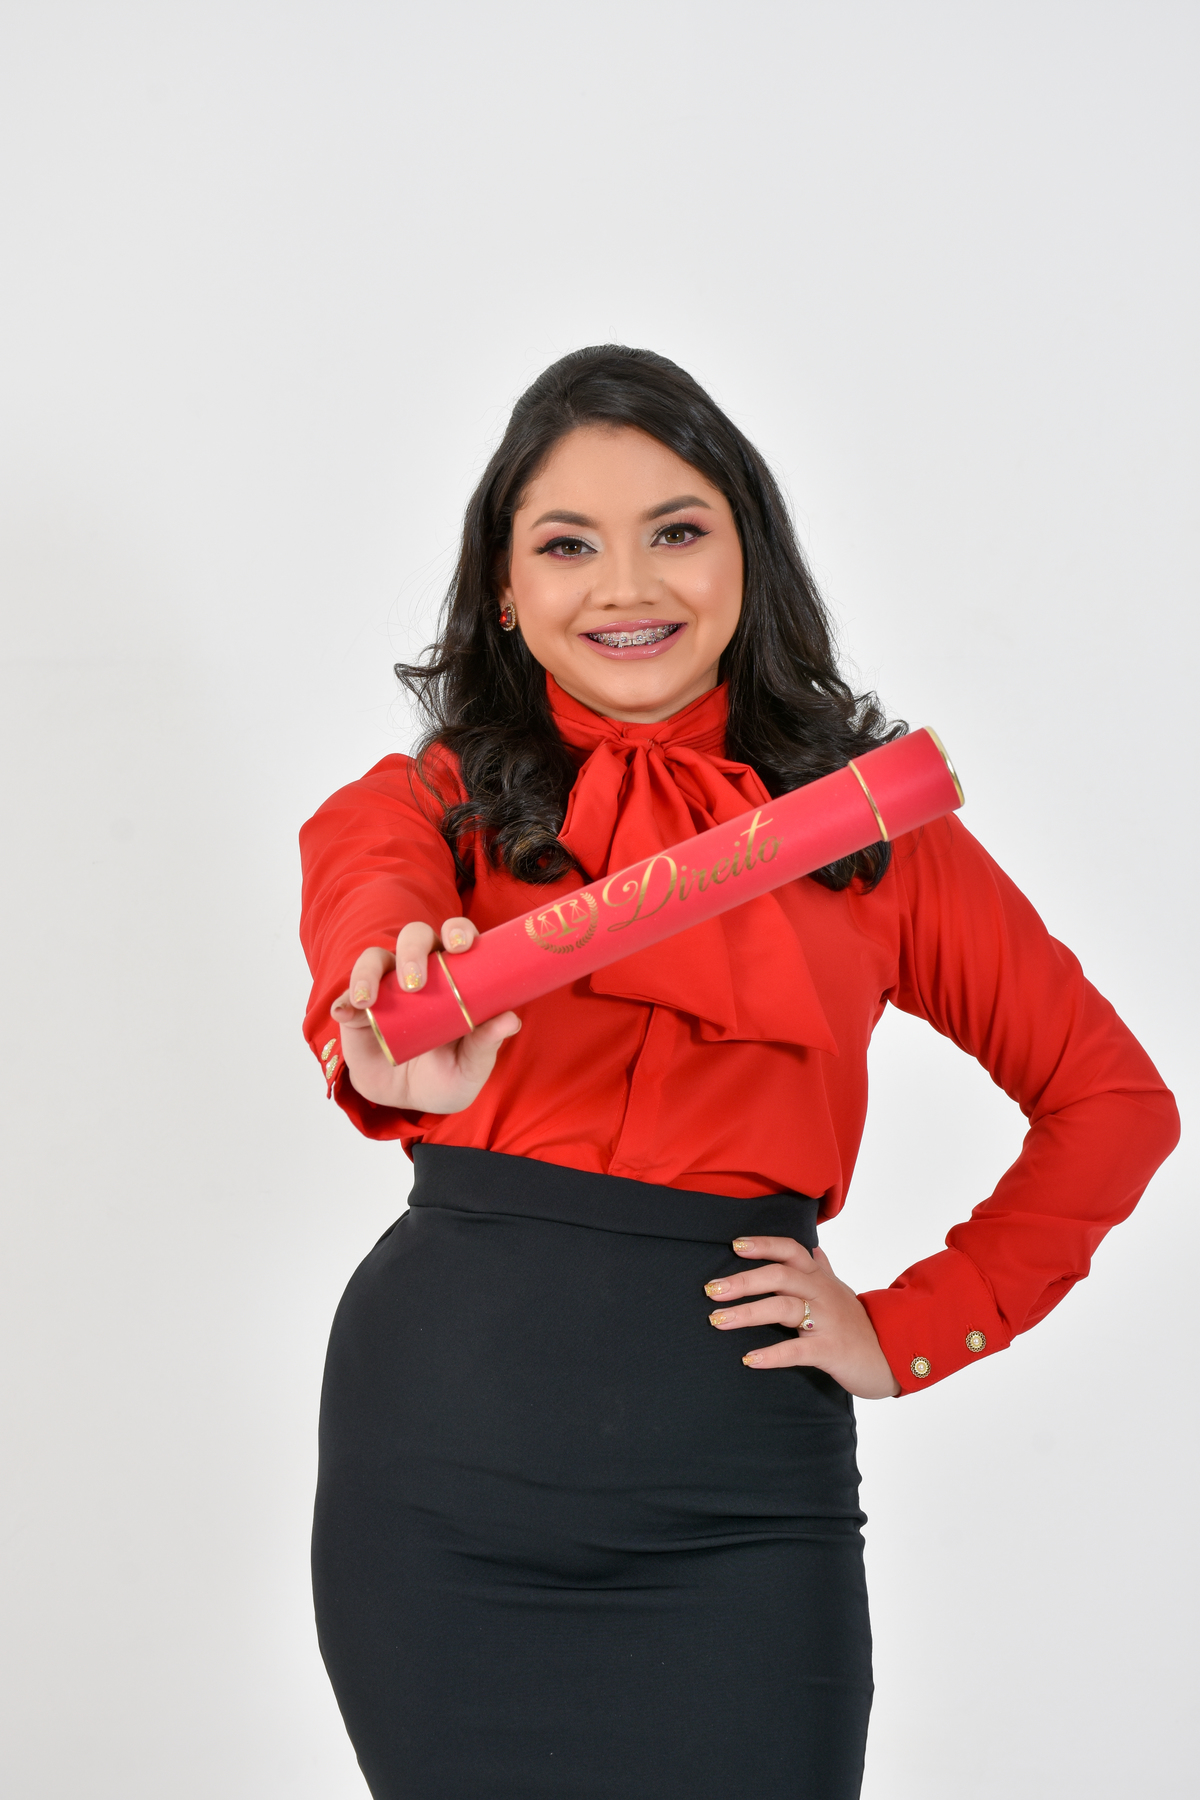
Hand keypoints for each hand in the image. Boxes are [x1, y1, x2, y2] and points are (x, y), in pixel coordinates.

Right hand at [330, 917, 520, 1113]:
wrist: (409, 1100)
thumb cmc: (448, 1074)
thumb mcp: (471, 1066)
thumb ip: (486, 1044)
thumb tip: (510, 1020)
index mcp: (455, 974)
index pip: (456, 937)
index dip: (459, 930)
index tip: (460, 945)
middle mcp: (420, 970)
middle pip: (414, 938)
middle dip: (413, 951)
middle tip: (414, 982)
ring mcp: (386, 986)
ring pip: (375, 959)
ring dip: (370, 972)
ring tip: (370, 1000)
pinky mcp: (358, 1007)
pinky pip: (348, 995)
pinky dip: (345, 999)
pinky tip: (345, 1011)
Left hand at [704, 1236, 900, 1399]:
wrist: (892, 1358)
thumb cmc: (859, 1325)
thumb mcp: (841, 1291)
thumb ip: (823, 1269)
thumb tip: (814, 1247)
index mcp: (821, 1279)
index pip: (791, 1251)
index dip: (764, 1245)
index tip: (734, 1245)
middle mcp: (822, 1294)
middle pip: (780, 1276)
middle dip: (743, 1281)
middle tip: (711, 1289)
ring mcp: (827, 1321)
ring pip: (784, 1308)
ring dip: (747, 1313)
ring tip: (717, 1321)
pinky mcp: (830, 1351)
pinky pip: (797, 1350)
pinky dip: (772, 1354)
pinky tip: (749, 1359)